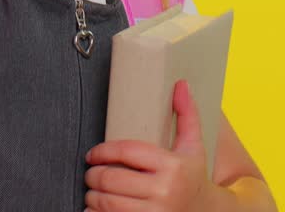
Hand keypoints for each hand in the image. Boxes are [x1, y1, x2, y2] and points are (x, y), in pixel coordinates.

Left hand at [85, 81, 221, 211]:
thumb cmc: (193, 178)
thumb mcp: (193, 147)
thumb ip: (187, 115)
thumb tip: (181, 84)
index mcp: (173, 166)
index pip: (126, 151)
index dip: (103, 151)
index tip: (93, 154)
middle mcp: (164, 191)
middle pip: (111, 178)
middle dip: (93, 175)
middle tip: (90, 173)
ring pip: (106, 202)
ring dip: (91, 196)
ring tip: (92, 191)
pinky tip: (97, 209)